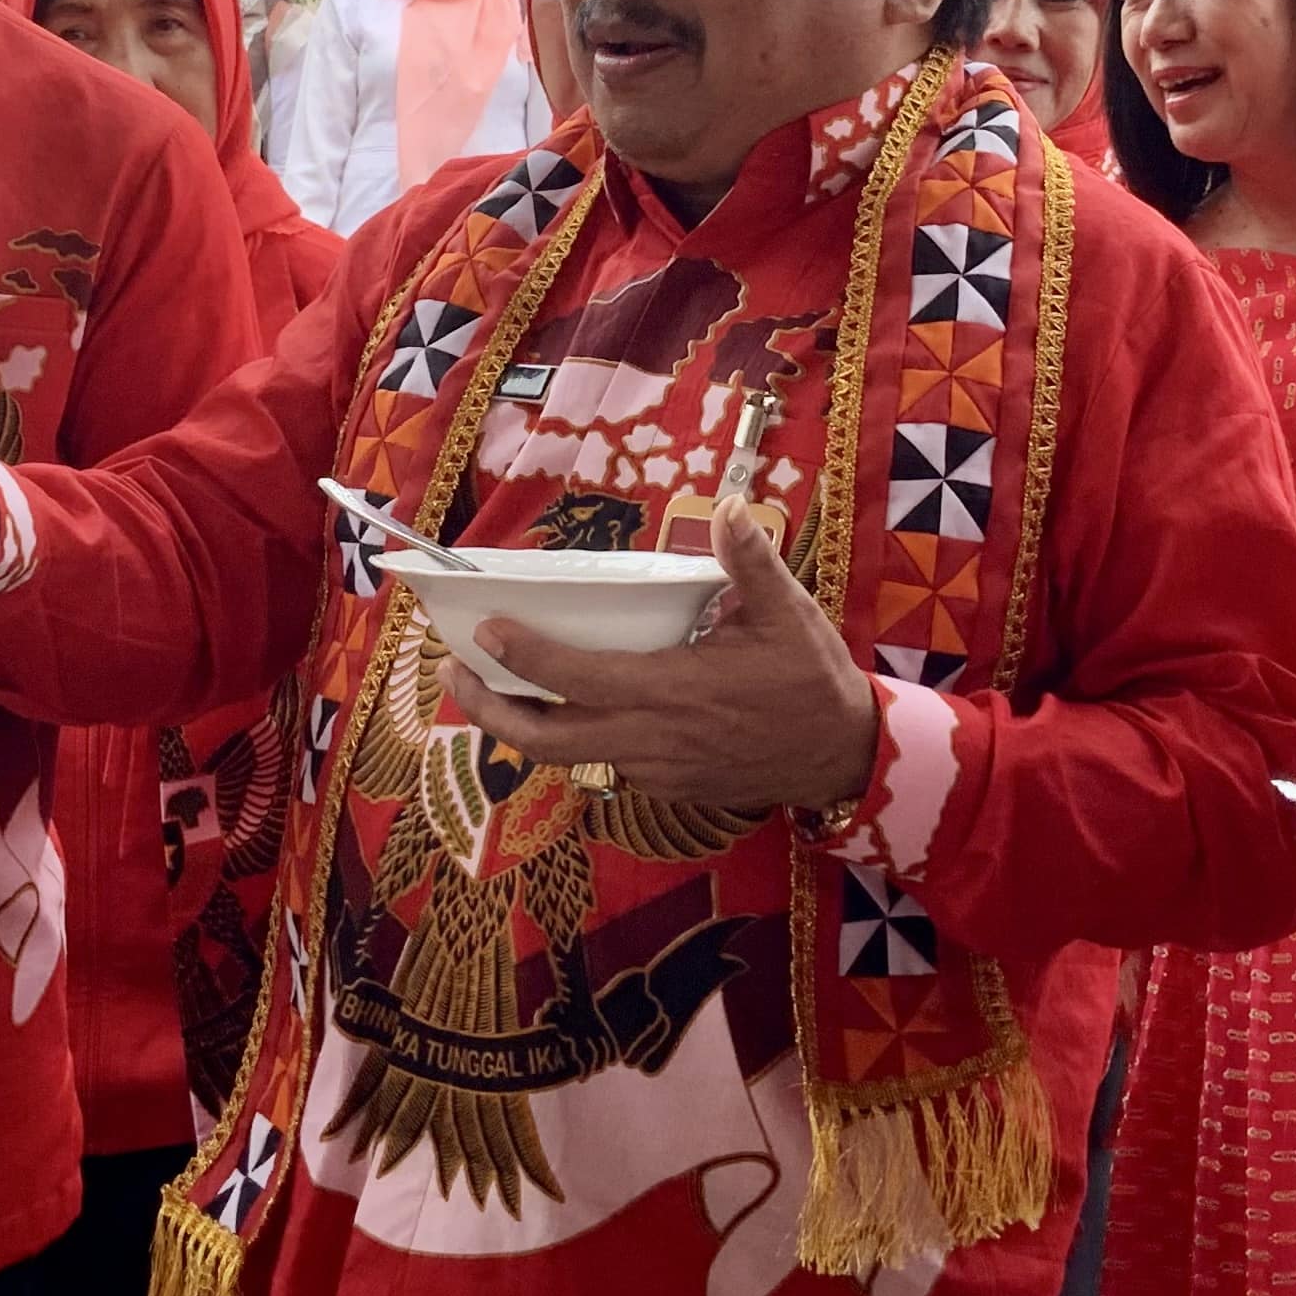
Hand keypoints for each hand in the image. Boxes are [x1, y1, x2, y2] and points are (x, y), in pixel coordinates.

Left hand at [446, 501, 875, 811]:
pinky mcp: (665, 787)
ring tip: (489, 686)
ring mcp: (655, 771)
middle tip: (452, 672)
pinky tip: (559, 707)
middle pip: (544, 739)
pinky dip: (568, 737)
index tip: (485, 629)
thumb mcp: (789, 614)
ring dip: (520, 725)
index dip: (524, 658)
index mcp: (673, 691)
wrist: (842, 757)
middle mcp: (652, 739)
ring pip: (567, 757)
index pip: (577, 679)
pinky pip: (601, 763)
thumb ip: (752, 562)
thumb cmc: (811, 681)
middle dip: (488, 708)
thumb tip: (728, 507)